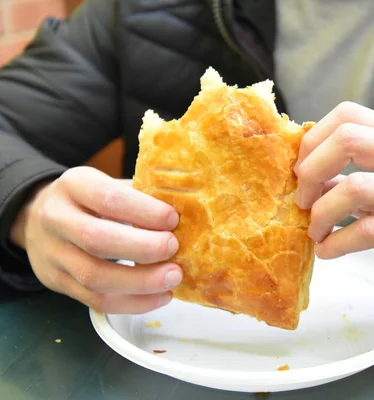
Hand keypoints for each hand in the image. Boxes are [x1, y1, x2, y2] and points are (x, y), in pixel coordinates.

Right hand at [9, 166, 181, 312]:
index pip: (108, 198)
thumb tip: (188, 214)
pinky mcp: (57, 283)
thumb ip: (139, 196)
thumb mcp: (106, 185)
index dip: (144, 211)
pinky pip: (96, 301)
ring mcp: (53, 254)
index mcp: (74, 186)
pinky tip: (159, 296)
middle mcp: (56, 219)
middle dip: (143, 248)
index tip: (173, 219)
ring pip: (94, 277)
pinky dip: (133, 303)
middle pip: (97, 239)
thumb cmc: (89, 201)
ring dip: (141, 283)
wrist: (36, 219)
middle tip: (174, 249)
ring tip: (173, 278)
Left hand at [294, 102, 373, 300]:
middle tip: (301, 201)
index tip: (300, 172)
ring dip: (320, 215)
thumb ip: (363, 173)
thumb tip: (306, 174)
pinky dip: (339, 243)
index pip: (349, 115)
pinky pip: (371, 230)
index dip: (312, 141)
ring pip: (356, 188)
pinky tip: (330, 251)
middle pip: (348, 139)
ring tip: (315, 233)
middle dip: (310, 171)